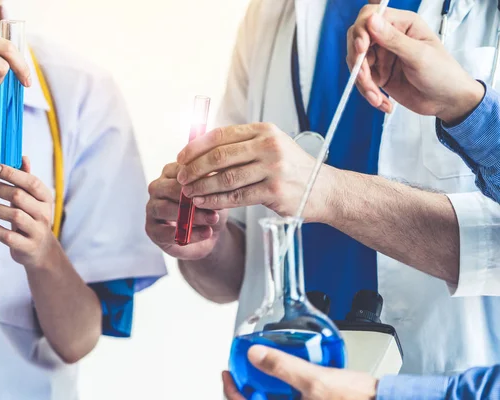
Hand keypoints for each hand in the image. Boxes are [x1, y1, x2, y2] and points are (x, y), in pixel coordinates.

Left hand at [0, 157, 57, 270]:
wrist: (41, 250)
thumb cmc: (32, 219)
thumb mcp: (32, 200)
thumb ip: (26, 179)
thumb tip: (23, 157)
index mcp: (46, 199)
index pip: (31, 182)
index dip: (11, 172)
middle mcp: (44, 214)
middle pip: (19, 196)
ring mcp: (36, 231)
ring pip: (14, 215)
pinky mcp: (26, 246)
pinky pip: (6, 235)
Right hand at [146, 162, 227, 259]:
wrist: (210, 232)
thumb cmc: (210, 206)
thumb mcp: (214, 192)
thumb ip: (211, 183)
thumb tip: (214, 177)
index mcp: (170, 172)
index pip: (180, 171)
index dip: (199, 179)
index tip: (218, 185)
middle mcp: (157, 187)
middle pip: (170, 189)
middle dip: (193, 197)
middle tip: (215, 204)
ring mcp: (151, 208)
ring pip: (166, 209)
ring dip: (192, 215)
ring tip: (213, 219)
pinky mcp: (152, 230)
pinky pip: (167, 232)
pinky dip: (189, 234)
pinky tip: (206, 233)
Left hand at [176, 123, 335, 219]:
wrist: (323, 189)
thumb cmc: (290, 168)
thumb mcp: (271, 146)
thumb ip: (242, 145)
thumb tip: (200, 147)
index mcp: (264, 130)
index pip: (221, 135)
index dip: (196, 146)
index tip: (181, 157)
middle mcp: (269, 146)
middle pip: (220, 156)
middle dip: (194, 168)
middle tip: (180, 177)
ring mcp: (273, 169)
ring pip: (226, 178)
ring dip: (202, 186)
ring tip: (188, 192)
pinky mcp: (274, 191)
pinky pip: (236, 197)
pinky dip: (215, 200)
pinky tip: (203, 202)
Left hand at [223, 346, 377, 399]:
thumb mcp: (314, 380)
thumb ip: (282, 366)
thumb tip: (254, 354)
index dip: (230, 390)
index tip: (226, 373)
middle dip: (247, 387)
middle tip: (241, 368)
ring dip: (264, 388)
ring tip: (261, 368)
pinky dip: (281, 390)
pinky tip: (286, 376)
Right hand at [347, 6, 483, 123]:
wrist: (447, 101)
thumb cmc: (443, 74)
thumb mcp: (418, 55)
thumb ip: (393, 39)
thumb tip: (371, 20)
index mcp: (403, 24)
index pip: (371, 17)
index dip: (361, 31)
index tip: (361, 48)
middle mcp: (389, 37)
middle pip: (358, 40)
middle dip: (358, 61)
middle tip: (364, 77)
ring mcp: (382, 57)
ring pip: (357, 63)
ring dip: (363, 82)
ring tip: (377, 97)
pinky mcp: (378, 74)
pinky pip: (362, 81)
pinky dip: (368, 93)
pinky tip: (381, 102)